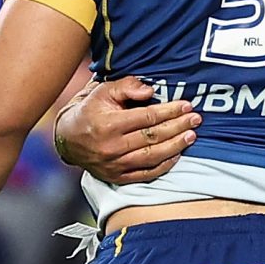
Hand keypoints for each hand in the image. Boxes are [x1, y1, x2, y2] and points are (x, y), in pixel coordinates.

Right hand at [55, 77, 197, 184]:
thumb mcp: (103, 91)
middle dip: (178, 127)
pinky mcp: (117, 177)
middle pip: (153, 137)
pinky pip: (146, 173)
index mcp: (108, 124)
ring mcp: (114, 164)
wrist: (67, 138)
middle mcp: (111, 147)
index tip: (186, 105)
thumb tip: (151, 91)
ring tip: (191, 136)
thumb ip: (126, 86)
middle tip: (196, 119)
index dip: (169, 111)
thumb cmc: (90, 110)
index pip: (147, 117)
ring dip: (176, 146)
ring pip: (152, 156)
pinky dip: (164, 165)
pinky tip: (177, 155)